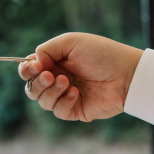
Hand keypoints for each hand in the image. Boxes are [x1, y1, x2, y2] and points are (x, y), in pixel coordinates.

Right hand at [18, 33, 142, 121]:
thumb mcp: (70, 42)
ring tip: (66, 82)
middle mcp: (57, 80)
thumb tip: (34, 63)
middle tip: (49, 75)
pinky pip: (58, 111)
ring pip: (42, 101)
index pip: (29, 70)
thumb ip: (46, 49)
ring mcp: (65, 96)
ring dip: (51, 91)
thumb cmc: (101, 54)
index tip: (35, 66)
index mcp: (54, 63)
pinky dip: (64, 101)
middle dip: (36, 82)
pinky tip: (76, 93)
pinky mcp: (75, 110)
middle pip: (31, 88)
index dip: (26, 70)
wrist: (126, 74)